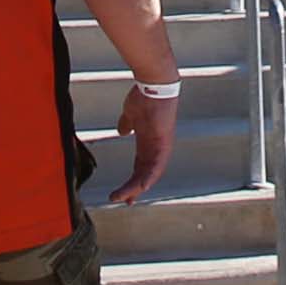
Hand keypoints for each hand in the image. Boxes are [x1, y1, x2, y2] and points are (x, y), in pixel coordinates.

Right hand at [109, 84, 178, 205]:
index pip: (141, 167)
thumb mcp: (131, 114)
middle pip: (146, 174)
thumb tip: (122, 131)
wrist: (153, 83)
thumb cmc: (143, 96)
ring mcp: (162, 146)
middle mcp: (157, 147)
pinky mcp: (163, 142)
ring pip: (151, 174)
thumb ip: (127, 123)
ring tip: (125, 197)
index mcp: (148, 142)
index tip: (124, 192)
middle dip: (135, 189)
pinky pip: (156, 164)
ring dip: (137, 187)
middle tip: (125, 201)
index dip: (133, 180)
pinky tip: (140, 187)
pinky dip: (148, 177)